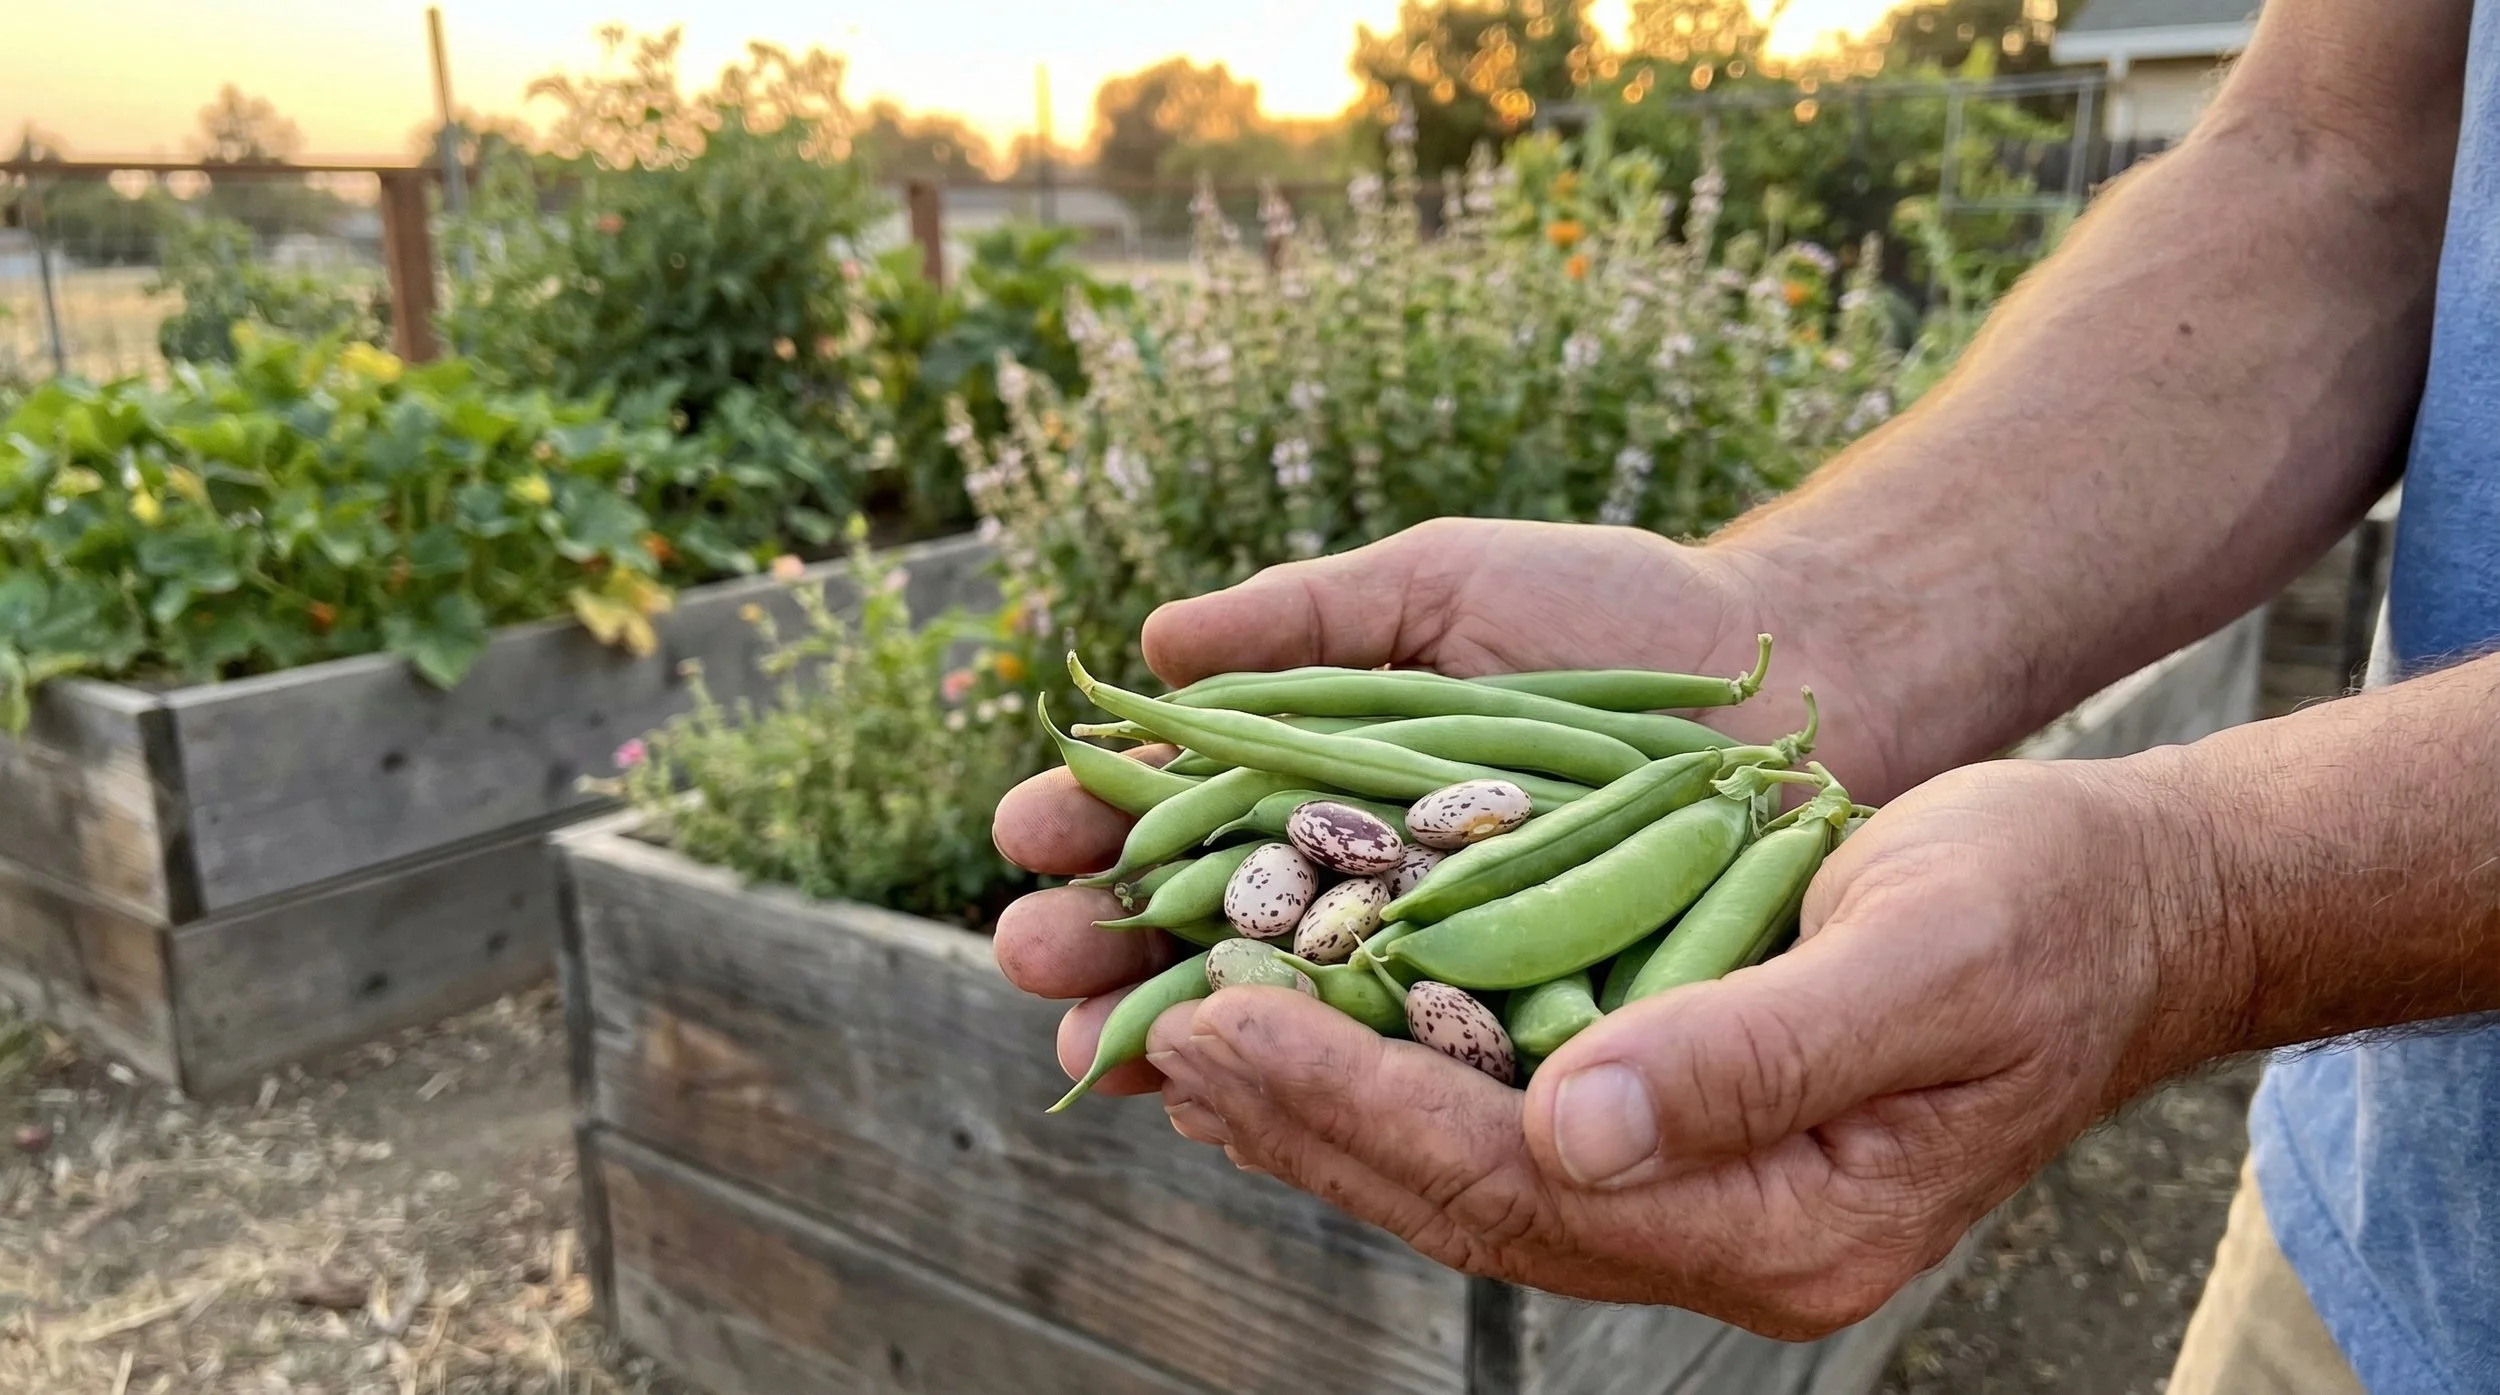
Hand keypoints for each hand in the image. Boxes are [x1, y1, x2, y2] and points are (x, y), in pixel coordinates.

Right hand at [992, 517, 1887, 1099]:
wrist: (1777, 674)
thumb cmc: (1600, 610)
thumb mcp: (1440, 583)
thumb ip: (1302, 613)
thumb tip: (1150, 644)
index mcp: (1310, 769)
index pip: (1170, 808)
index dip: (1089, 822)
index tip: (1024, 828)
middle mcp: (1350, 872)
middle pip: (1192, 921)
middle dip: (1099, 941)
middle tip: (1032, 953)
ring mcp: (1420, 954)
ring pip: (1273, 1009)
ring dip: (1172, 1029)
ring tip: (1097, 1047)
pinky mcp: (1501, 1020)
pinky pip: (1391, 1065)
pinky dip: (1308, 1085)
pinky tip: (1228, 1104)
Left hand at [1141, 754, 2236, 1336]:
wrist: (2117, 908)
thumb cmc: (2042, 910)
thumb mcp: (1927, 954)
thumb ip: (1757, 1052)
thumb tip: (1573, 1130)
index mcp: (1791, 1222)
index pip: (1528, 1186)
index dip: (1364, 1107)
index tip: (1226, 1027)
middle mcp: (1726, 1238)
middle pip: (1470, 1198)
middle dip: (1307, 1115)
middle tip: (1162, 1028)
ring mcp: (1696, 1200)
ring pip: (1467, 1177)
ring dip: (1322, 1112)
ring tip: (1189, 1038)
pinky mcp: (1676, 1139)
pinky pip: (1499, 1130)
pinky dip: (1391, 1087)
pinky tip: (1303, 1040)